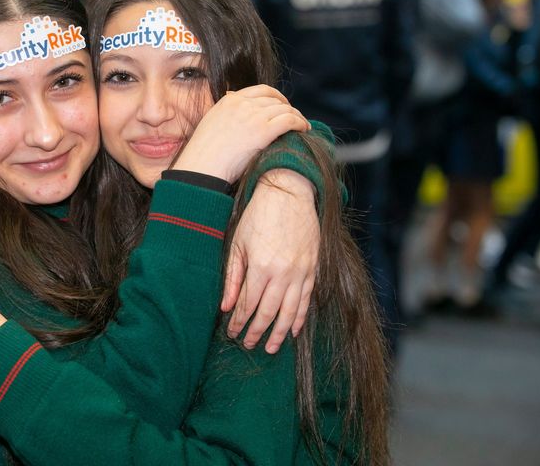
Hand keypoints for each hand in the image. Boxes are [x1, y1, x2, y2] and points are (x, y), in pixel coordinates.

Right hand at [173, 85, 309, 182]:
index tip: (282, 106)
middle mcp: (241, 104)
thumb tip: (240, 122)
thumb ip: (227, 118)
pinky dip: (300, 123)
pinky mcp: (262, 130)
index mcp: (229, 101)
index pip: (261, 90)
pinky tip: (304, 130)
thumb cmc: (204, 158)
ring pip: (285, 108)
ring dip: (297, 116)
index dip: (276, 97)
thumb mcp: (211, 127)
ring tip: (303, 127)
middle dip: (288, 108)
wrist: (201, 169)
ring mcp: (252, 116)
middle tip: (295, 119)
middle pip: (275, 99)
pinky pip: (290, 119)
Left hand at [222, 169, 318, 352]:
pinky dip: (300, 318)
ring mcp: (301, 272)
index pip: (248, 304)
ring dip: (279, 333)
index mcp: (261, 267)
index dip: (240, 322)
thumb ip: (232, 276)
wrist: (289, 193)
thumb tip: (226, 306)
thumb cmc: (258, 215)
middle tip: (249, 345)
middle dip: (257, 332)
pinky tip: (293, 330)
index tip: (233, 333)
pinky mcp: (313, 268)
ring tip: (271, 348)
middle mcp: (283, 274)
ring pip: (290, 312)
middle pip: (268, 313)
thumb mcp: (238, 243)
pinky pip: (306, 300)